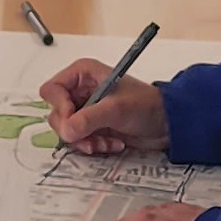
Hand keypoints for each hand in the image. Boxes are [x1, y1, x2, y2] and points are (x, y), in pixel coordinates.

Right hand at [40, 58, 170, 156]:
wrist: (168, 124)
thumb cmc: (146, 105)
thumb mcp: (116, 109)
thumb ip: (88, 119)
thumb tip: (66, 132)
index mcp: (82, 74)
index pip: (52, 90)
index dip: (60, 107)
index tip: (74, 120)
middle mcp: (80, 90)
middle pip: (56, 114)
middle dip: (74, 130)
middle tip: (90, 139)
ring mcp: (85, 110)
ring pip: (67, 130)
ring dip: (85, 141)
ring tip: (106, 143)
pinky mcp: (92, 126)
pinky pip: (79, 140)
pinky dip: (94, 145)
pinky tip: (112, 144)